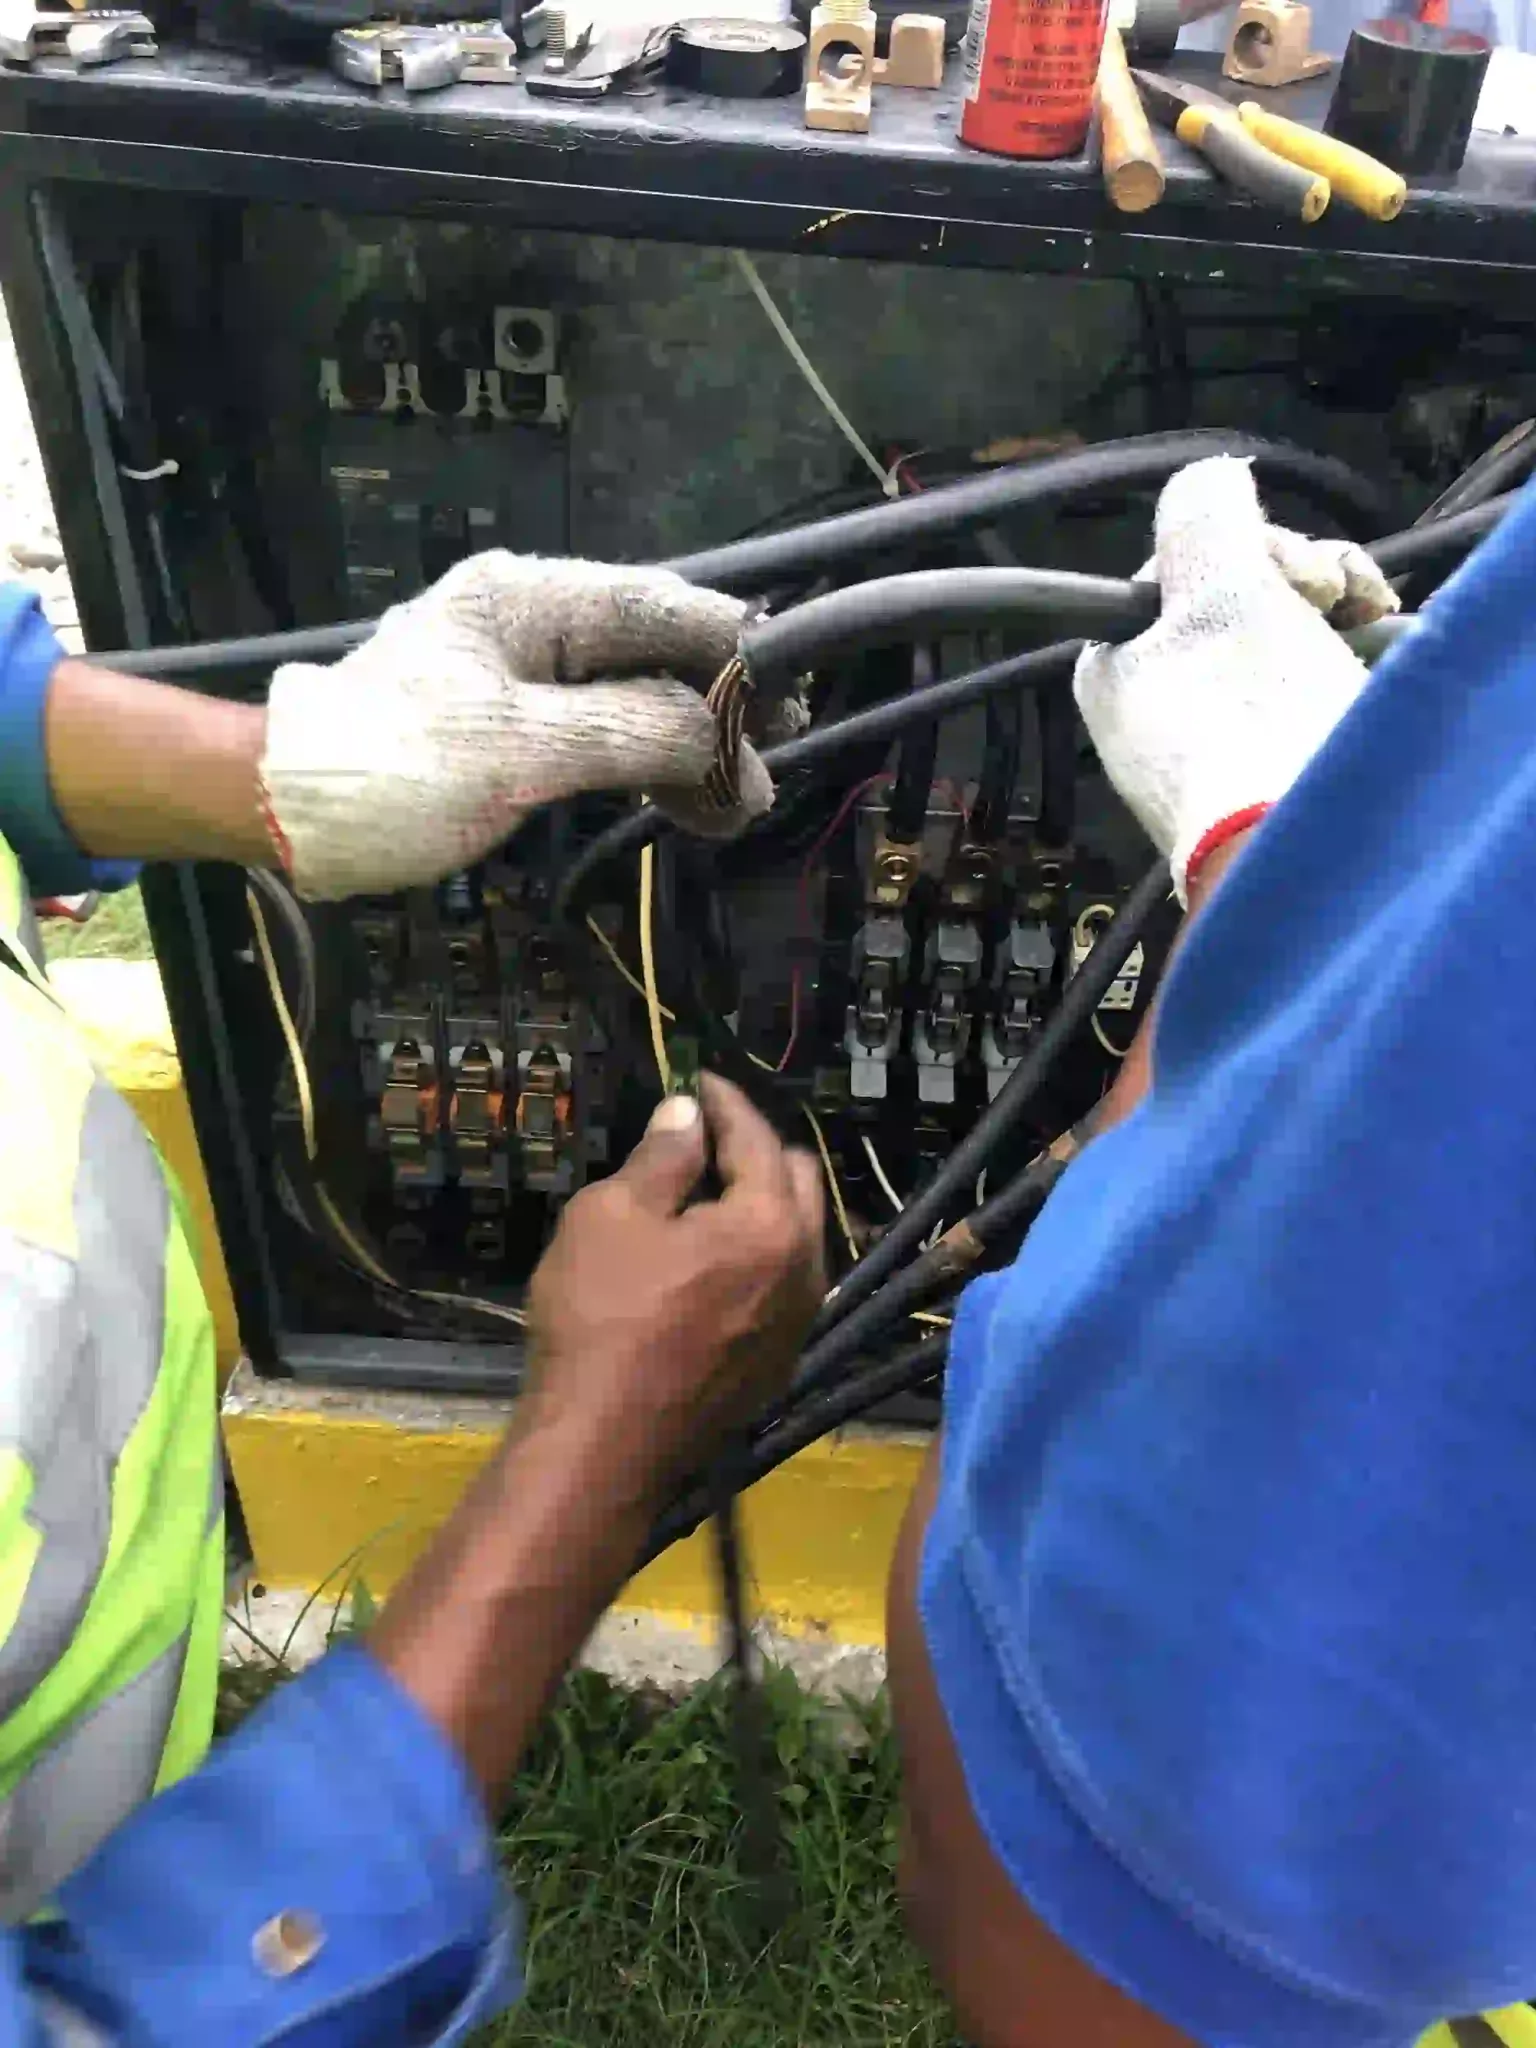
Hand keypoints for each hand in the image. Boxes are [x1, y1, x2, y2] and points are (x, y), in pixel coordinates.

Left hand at [260, 553, 780, 899]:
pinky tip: (683, 807)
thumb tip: (731, 745)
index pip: (666, 609)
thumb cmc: (391, 767)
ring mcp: (520, 674)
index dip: (737, 656)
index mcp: (534, 600)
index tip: (792, 705)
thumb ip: (635, 733)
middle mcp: (533, 622)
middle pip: (656, 657)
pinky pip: (600, 735)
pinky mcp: (509, 725)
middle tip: (762, 784)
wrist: (280, 807)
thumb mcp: (523, 750)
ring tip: (730, 813)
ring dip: (687, 754)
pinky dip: (645, 769)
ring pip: (634, 701)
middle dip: (716, 719)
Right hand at [525, 1075, 825, 1490]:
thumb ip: (662, 1158)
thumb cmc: (601, 1317)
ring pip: (794, 1239)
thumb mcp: (612, 1216)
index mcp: (772, 1224)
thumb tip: (688, 1115)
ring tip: (702, 1197)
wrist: (602, 1447)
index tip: (698, 1080)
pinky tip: (707, 1262)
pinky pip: (777, 1288)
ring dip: (758, 1206)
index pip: (758, 1139)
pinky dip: (752, 1258)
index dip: (725, 1102)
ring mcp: (797, 1324)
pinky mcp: (776, 1366)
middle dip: (755, 1150)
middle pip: (797, 1184)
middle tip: (702, 1138)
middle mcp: (805, 1270)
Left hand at [1074, 456, 1396, 902]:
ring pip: (1275, 645)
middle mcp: (1149, 711)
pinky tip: (1375, 662)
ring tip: (1370, 628)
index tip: (1294, 569)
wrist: (1304, 849)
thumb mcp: (1220, 586)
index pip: (1179, 568)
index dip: (1247, 549)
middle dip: (1301, 582)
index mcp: (1110, 666)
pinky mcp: (1263, 780)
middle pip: (1233, 602)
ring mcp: (1209, 751)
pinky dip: (1341, 671)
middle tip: (1336, 599)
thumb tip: (1209, 478)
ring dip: (1333, 619)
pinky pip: (1299, 699)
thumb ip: (1205, 514)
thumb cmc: (1251, 719)